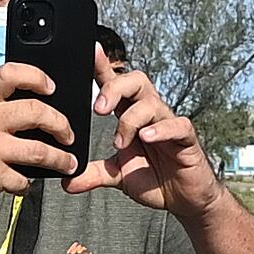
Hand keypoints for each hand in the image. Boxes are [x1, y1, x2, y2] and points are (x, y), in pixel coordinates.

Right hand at [0, 64, 80, 223]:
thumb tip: (30, 112)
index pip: (9, 75)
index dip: (36, 77)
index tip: (52, 87)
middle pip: (36, 112)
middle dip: (61, 124)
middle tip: (68, 134)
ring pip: (40, 151)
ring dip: (60, 159)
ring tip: (67, 162)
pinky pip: (24, 180)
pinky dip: (27, 184)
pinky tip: (22, 183)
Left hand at [74, 56, 218, 213]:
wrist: (183, 200)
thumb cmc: (155, 179)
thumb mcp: (117, 176)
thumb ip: (93, 174)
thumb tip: (67, 181)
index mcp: (131, 116)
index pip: (116, 85)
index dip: (103, 67)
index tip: (90, 53)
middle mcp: (150, 114)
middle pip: (136, 81)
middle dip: (115, 88)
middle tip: (99, 109)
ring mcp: (168, 124)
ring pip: (152, 102)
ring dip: (131, 119)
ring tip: (121, 142)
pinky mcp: (186, 139)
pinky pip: (177, 125)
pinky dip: (160, 129)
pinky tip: (146, 137)